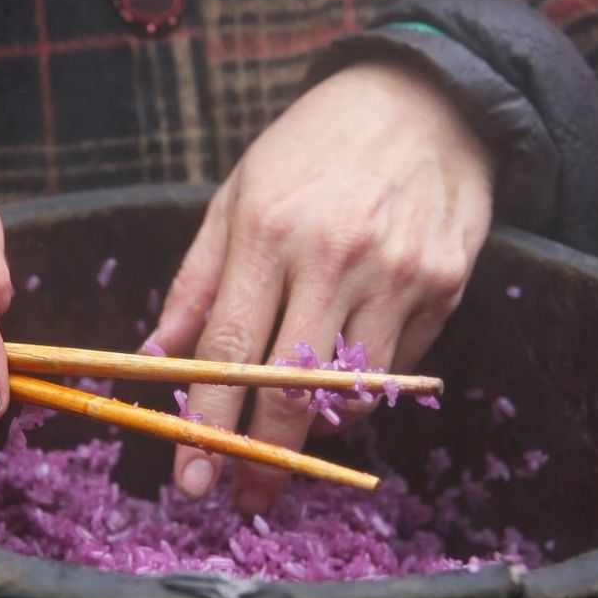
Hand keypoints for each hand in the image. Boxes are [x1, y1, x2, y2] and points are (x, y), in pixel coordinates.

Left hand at [150, 61, 495, 511]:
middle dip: (263, 458)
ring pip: (351, 392)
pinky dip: (361, 388)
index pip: (229, 352)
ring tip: (292, 437)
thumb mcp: (238, 196)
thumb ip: (196, 282)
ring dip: (315, 432)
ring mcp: (397, 275)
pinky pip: (395, 369)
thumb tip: (154, 358)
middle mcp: (334, 257)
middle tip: (245, 497)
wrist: (426, 100)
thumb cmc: (313, 148)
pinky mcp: (443, 286)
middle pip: (290, 390)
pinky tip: (340, 379)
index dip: (209, 424)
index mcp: (268, 232)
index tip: (191, 476)